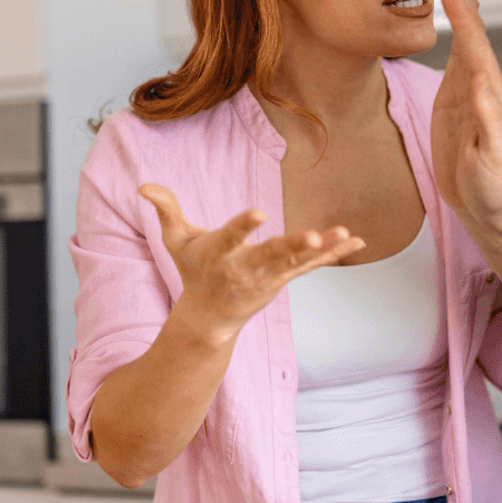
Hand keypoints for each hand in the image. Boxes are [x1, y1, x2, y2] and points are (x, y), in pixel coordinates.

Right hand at [138, 184, 364, 340]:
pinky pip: (313, 266)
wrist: (210, 317)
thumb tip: (144, 185)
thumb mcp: (175, 241)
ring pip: (297, 262)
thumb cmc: (193, 271)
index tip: (259, 214)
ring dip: (321, 249)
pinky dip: (335, 254)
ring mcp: (269, 275)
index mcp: (219, 254)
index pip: (231, 237)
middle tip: (310, 238)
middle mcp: (246, 267)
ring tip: (342, 234)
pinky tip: (357, 241)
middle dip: (291, 247)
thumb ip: (166, 210)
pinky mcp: (285, 278)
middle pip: (271, 255)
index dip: (243, 226)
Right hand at [432, 0, 501, 224]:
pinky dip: (457, 35)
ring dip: (462, 10)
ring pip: (467, 42)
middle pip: (474, 35)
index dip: (464, 17)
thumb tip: (480, 79)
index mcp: (493, 97)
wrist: (488, 207)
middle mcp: (484, 87)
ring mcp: (471, 93)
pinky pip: (459, 60)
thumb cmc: (494, 188)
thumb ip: (488, 121)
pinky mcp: (459, 102)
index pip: (477, 49)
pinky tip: (457, 22)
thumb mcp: (493, 158)